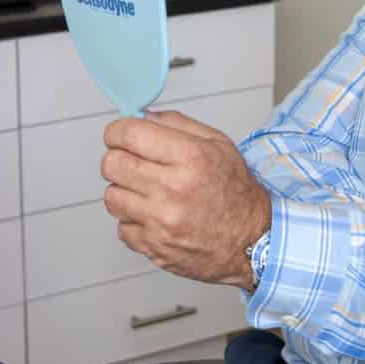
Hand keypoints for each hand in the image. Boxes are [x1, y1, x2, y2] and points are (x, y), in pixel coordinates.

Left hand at [101, 110, 270, 288]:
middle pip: (111, 164)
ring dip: (124, 191)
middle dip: (118, 158)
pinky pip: (121, 227)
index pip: (129, 134)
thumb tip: (140, 116)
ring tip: (147, 192)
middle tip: (132, 162)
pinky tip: (154, 217)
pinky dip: (133, 221)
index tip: (120, 135)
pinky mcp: (154, 247)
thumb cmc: (236, 193)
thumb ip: (176, 124)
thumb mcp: (218, 144)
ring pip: (111, 196)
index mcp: (190, 158)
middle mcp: (174, 190)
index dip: (117, 131)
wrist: (253, 242)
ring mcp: (161, 222)